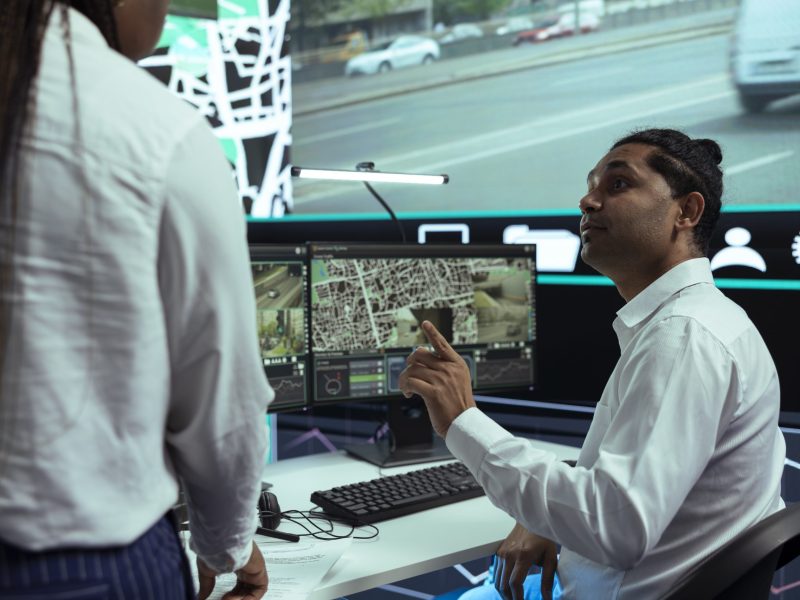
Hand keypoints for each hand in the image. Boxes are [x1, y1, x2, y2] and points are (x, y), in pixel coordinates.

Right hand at [197, 542, 267, 599]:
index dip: (232, 593)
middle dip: (236, 597)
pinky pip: (260, 589)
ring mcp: (254, 567)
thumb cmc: (214, 549)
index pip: (239, 581)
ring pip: (253, 589)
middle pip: (246, 587)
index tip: (222, 598)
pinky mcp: (260, 570)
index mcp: (236, 562)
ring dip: (242, 599)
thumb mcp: (207, 571)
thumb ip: (206, 585)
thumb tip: (201, 596)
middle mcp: (247, 564)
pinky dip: (251, 597)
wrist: (221, 543)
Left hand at [398, 320, 475, 437]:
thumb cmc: (458, 405)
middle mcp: (449, 369)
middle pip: (419, 355)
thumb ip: (444, 370)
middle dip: (410, 363)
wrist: (465, 425)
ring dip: (404, 378)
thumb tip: (421, 360)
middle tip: (408, 375)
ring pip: (412, 369)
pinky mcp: (433, 393)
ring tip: (406, 388)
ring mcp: (442, 380)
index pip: (442, 344)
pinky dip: (405, 387)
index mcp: (457, 364)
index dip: (432, 332)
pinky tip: (408, 395)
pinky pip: (411, 382)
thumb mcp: (457, 382)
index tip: (424, 323)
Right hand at [494, 523, 557, 599]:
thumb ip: (548, 580)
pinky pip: (496, 573)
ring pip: (497, 581)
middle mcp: (509, 554)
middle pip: (503, 585)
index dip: (518, 598)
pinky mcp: (498, 552)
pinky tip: (509, 589)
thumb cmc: (543, 538)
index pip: (515, 583)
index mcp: (523, 556)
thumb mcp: (551, 558)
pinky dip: (500, 584)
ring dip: (504, 594)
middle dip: (510, 599)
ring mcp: (502, 553)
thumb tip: (547, 598)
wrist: (531, 519)